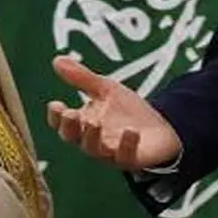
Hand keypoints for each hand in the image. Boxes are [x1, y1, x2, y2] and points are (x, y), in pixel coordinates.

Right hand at [46, 56, 181, 169]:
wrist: (162, 125)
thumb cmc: (128, 110)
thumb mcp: (106, 89)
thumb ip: (82, 78)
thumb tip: (56, 59)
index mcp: (83, 123)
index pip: (62, 123)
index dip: (56, 116)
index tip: (56, 104)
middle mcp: (92, 140)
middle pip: (73, 138)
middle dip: (70, 127)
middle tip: (70, 114)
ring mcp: (111, 152)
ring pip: (94, 150)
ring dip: (92, 137)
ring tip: (94, 122)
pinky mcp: (132, 159)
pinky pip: (125, 157)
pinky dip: (127, 145)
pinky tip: (131, 131)